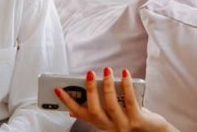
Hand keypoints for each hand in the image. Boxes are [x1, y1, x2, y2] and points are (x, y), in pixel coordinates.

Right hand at [55, 68, 178, 131]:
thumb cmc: (129, 122)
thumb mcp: (109, 120)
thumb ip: (95, 114)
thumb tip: (73, 110)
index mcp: (100, 124)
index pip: (80, 114)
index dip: (67, 102)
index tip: (58, 89)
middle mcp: (109, 127)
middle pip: (94, 110)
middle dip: (90, 91)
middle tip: (89, 74)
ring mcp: (123, 126)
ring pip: (111, 105)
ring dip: (108, 85)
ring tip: (106, 70)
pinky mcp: (138, 121)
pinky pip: (130, 101)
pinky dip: (126, 85)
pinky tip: (124, 73)